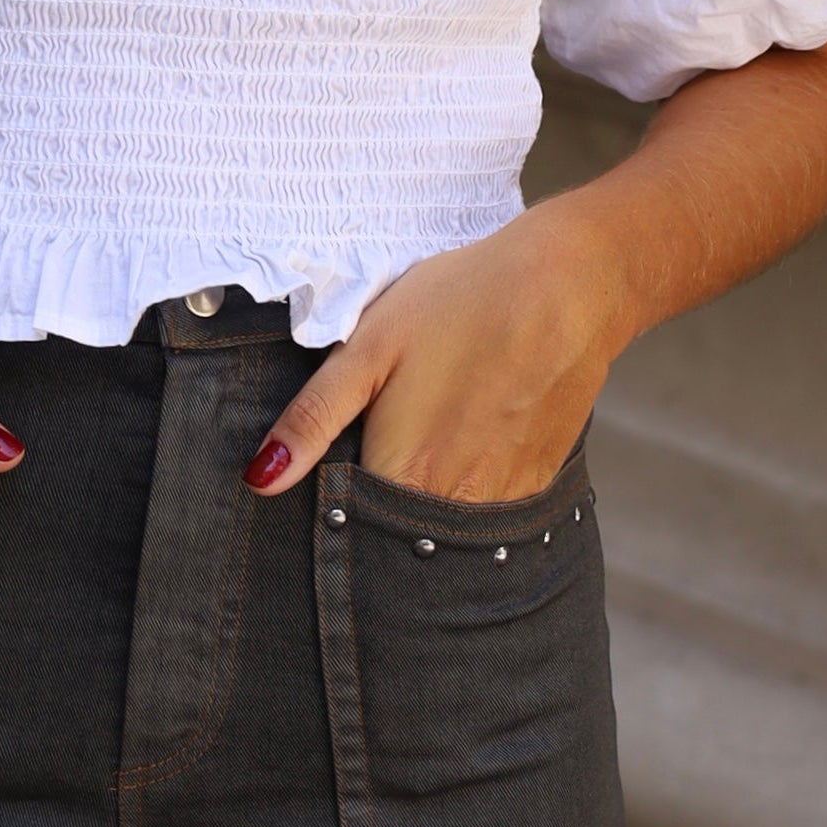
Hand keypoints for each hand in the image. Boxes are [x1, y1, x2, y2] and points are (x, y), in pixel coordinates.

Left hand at [243, 198, 625, 503]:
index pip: (348, 529)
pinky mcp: (535, 486)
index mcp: (404, 475)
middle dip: (373, 518)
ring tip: (424, 436)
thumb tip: (259, 480)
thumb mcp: (369, 346)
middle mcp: (454, 507)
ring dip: (421, 507)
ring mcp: (501, 502)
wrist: (567, 287)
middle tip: (376, 445)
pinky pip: (486, 514)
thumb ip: (313, 418)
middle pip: (397, 539)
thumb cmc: (460, 304)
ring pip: (442, 531)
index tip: (322, 481)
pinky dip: (466, 492)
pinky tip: (466, 437)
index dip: (329, 508)